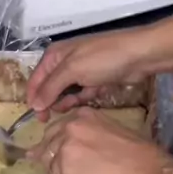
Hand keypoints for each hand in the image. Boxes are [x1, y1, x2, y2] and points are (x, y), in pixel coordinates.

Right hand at [27, 29, 151, 116]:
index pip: (35, 80)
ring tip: (75, 105)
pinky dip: (83, 98)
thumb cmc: (102, 59)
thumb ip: (51, 88)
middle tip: (55, 117)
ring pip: (66, 93)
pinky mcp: (94, 80)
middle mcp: (63, 62)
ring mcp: (80, 71)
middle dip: (52, 102)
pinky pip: (81, 94)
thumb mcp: (72, 70)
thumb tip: (34, 105)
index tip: (38, 118)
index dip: (34, 99)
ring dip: (69, 101)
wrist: (138, 55)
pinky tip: (90, 98)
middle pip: (49, 88)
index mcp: (53, 56)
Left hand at [29, 107, 172, 173]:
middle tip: (68, 170)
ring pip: (51, 168)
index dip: (58, 142)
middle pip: (47, 147)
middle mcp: (68, 132)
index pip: (56, 129)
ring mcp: (63, 155)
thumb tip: (82, 148)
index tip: (61, 151)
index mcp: (82, 117)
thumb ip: (91, 136)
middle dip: (53, 158)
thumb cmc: (142, 157)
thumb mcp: (114, 133)